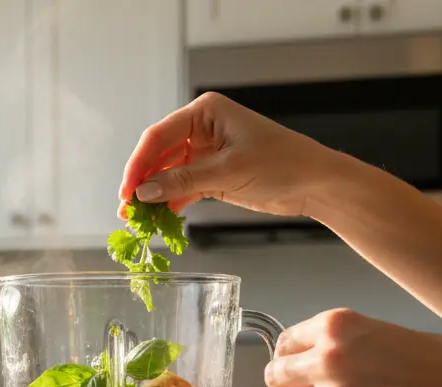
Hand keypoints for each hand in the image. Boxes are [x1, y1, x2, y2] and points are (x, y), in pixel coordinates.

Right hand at [118, 92, 338, 218]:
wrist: (314, 183)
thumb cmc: (282, 163)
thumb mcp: (228, 171)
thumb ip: (183, 180)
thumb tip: (145, 191)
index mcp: (205, 112)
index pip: (159, 137)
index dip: (139, 165)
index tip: (127, 191)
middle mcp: (203, 129)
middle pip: (160, 156)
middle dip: (143, 183)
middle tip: (128, 210)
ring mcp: (207, 153)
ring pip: (169, 175)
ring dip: (155, 197)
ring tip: (139, 220)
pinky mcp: (214, 175)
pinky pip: (184, 188)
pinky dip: (172, 204)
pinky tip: (161, 219)